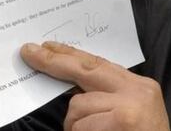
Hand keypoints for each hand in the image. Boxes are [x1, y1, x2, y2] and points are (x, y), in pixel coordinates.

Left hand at [21, 42, 169, 130]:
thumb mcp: (130, 113)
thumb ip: (109, 97)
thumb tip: (73, 87)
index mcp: (140, 86)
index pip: (100, 64)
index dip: (72, 54)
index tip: (48, 47)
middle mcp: (137, 90)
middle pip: (86, 69)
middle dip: (54, 62)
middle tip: (30, 52)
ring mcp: (130, 105)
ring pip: (78, 105)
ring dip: (75, 126)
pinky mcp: (123, 120)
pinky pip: (81, 125)